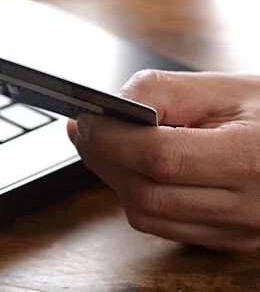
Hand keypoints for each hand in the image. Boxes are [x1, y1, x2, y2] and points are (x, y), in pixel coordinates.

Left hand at [67, 69, 259, 251]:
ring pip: (146, 215)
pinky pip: (162, 226)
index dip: (112, 139)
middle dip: (102, 159)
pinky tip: (131, 171)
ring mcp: (234, 230)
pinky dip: (135, 197)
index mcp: (249, 160)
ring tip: (103, 148)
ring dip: (113, 180)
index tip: (86, 121)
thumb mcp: (224, 89)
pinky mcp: (224, 239)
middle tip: (84, 132)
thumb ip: (163, 91)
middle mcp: (245, 206)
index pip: (160, 157)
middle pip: (145, 192)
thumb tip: (112, 104)